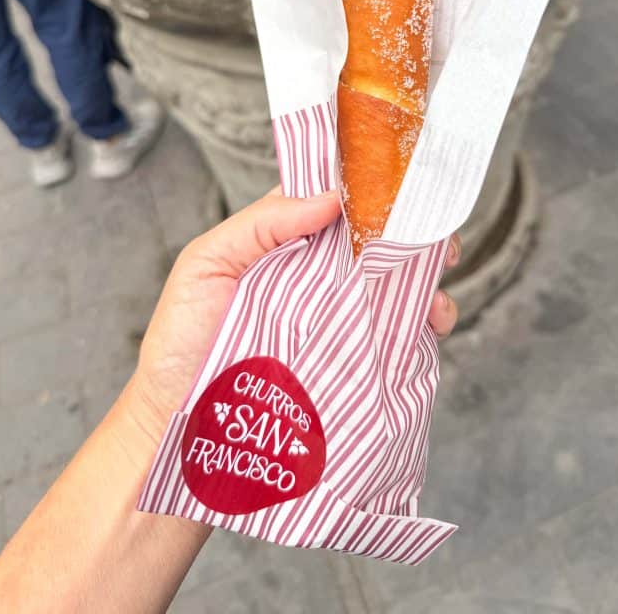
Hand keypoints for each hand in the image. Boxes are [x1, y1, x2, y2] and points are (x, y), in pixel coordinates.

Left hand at [129, 188, 458, 439]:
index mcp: (284, 244)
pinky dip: (422, 331)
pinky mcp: (348, 364)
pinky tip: (429, 330)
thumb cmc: (180, 342)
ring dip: (425, 286)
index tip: (404, 192)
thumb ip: (261, 225)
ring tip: (436, 300)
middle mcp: (316, 277)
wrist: (179, 425)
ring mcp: (335, 321)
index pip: (334, 203)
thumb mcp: (206, 265)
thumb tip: (329, 197)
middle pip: (375, 245)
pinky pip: (393, 339)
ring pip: (392, 290)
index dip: (372, 193)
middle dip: (414, 238)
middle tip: (439, 246)